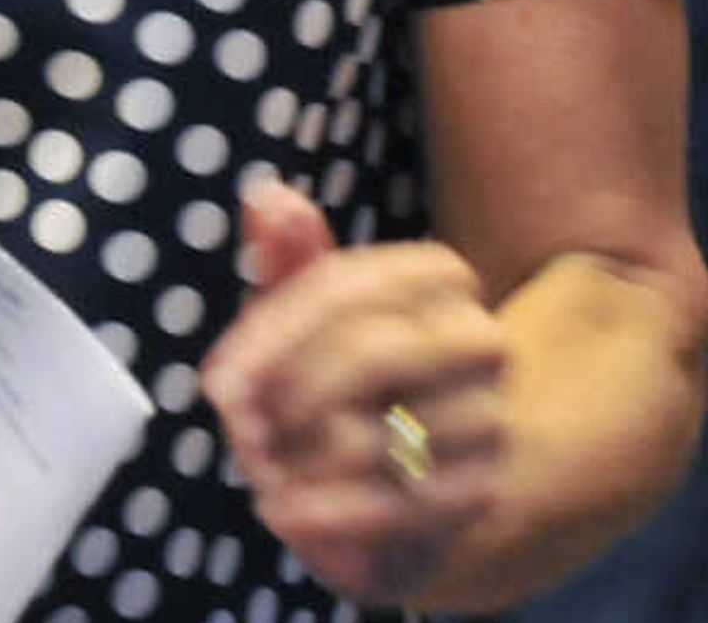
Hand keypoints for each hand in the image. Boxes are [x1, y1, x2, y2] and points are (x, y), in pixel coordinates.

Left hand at [200, 180, 507, 608]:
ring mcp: (490, 418)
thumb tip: (265, 194)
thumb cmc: (347, 378)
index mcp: (440, 276)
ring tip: (262, 466)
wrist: (425, 476)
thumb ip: (287, 256)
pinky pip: (392, 505)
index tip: (218, 380)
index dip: (269, 336)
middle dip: (287, 395)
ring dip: (296, 459)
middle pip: (369, 354)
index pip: (345, 286)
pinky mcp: (480, 493)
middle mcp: (481, 339)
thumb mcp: (310, 313)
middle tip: (236, 426)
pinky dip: (323, 512)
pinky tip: (281, 508)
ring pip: (374, 436)